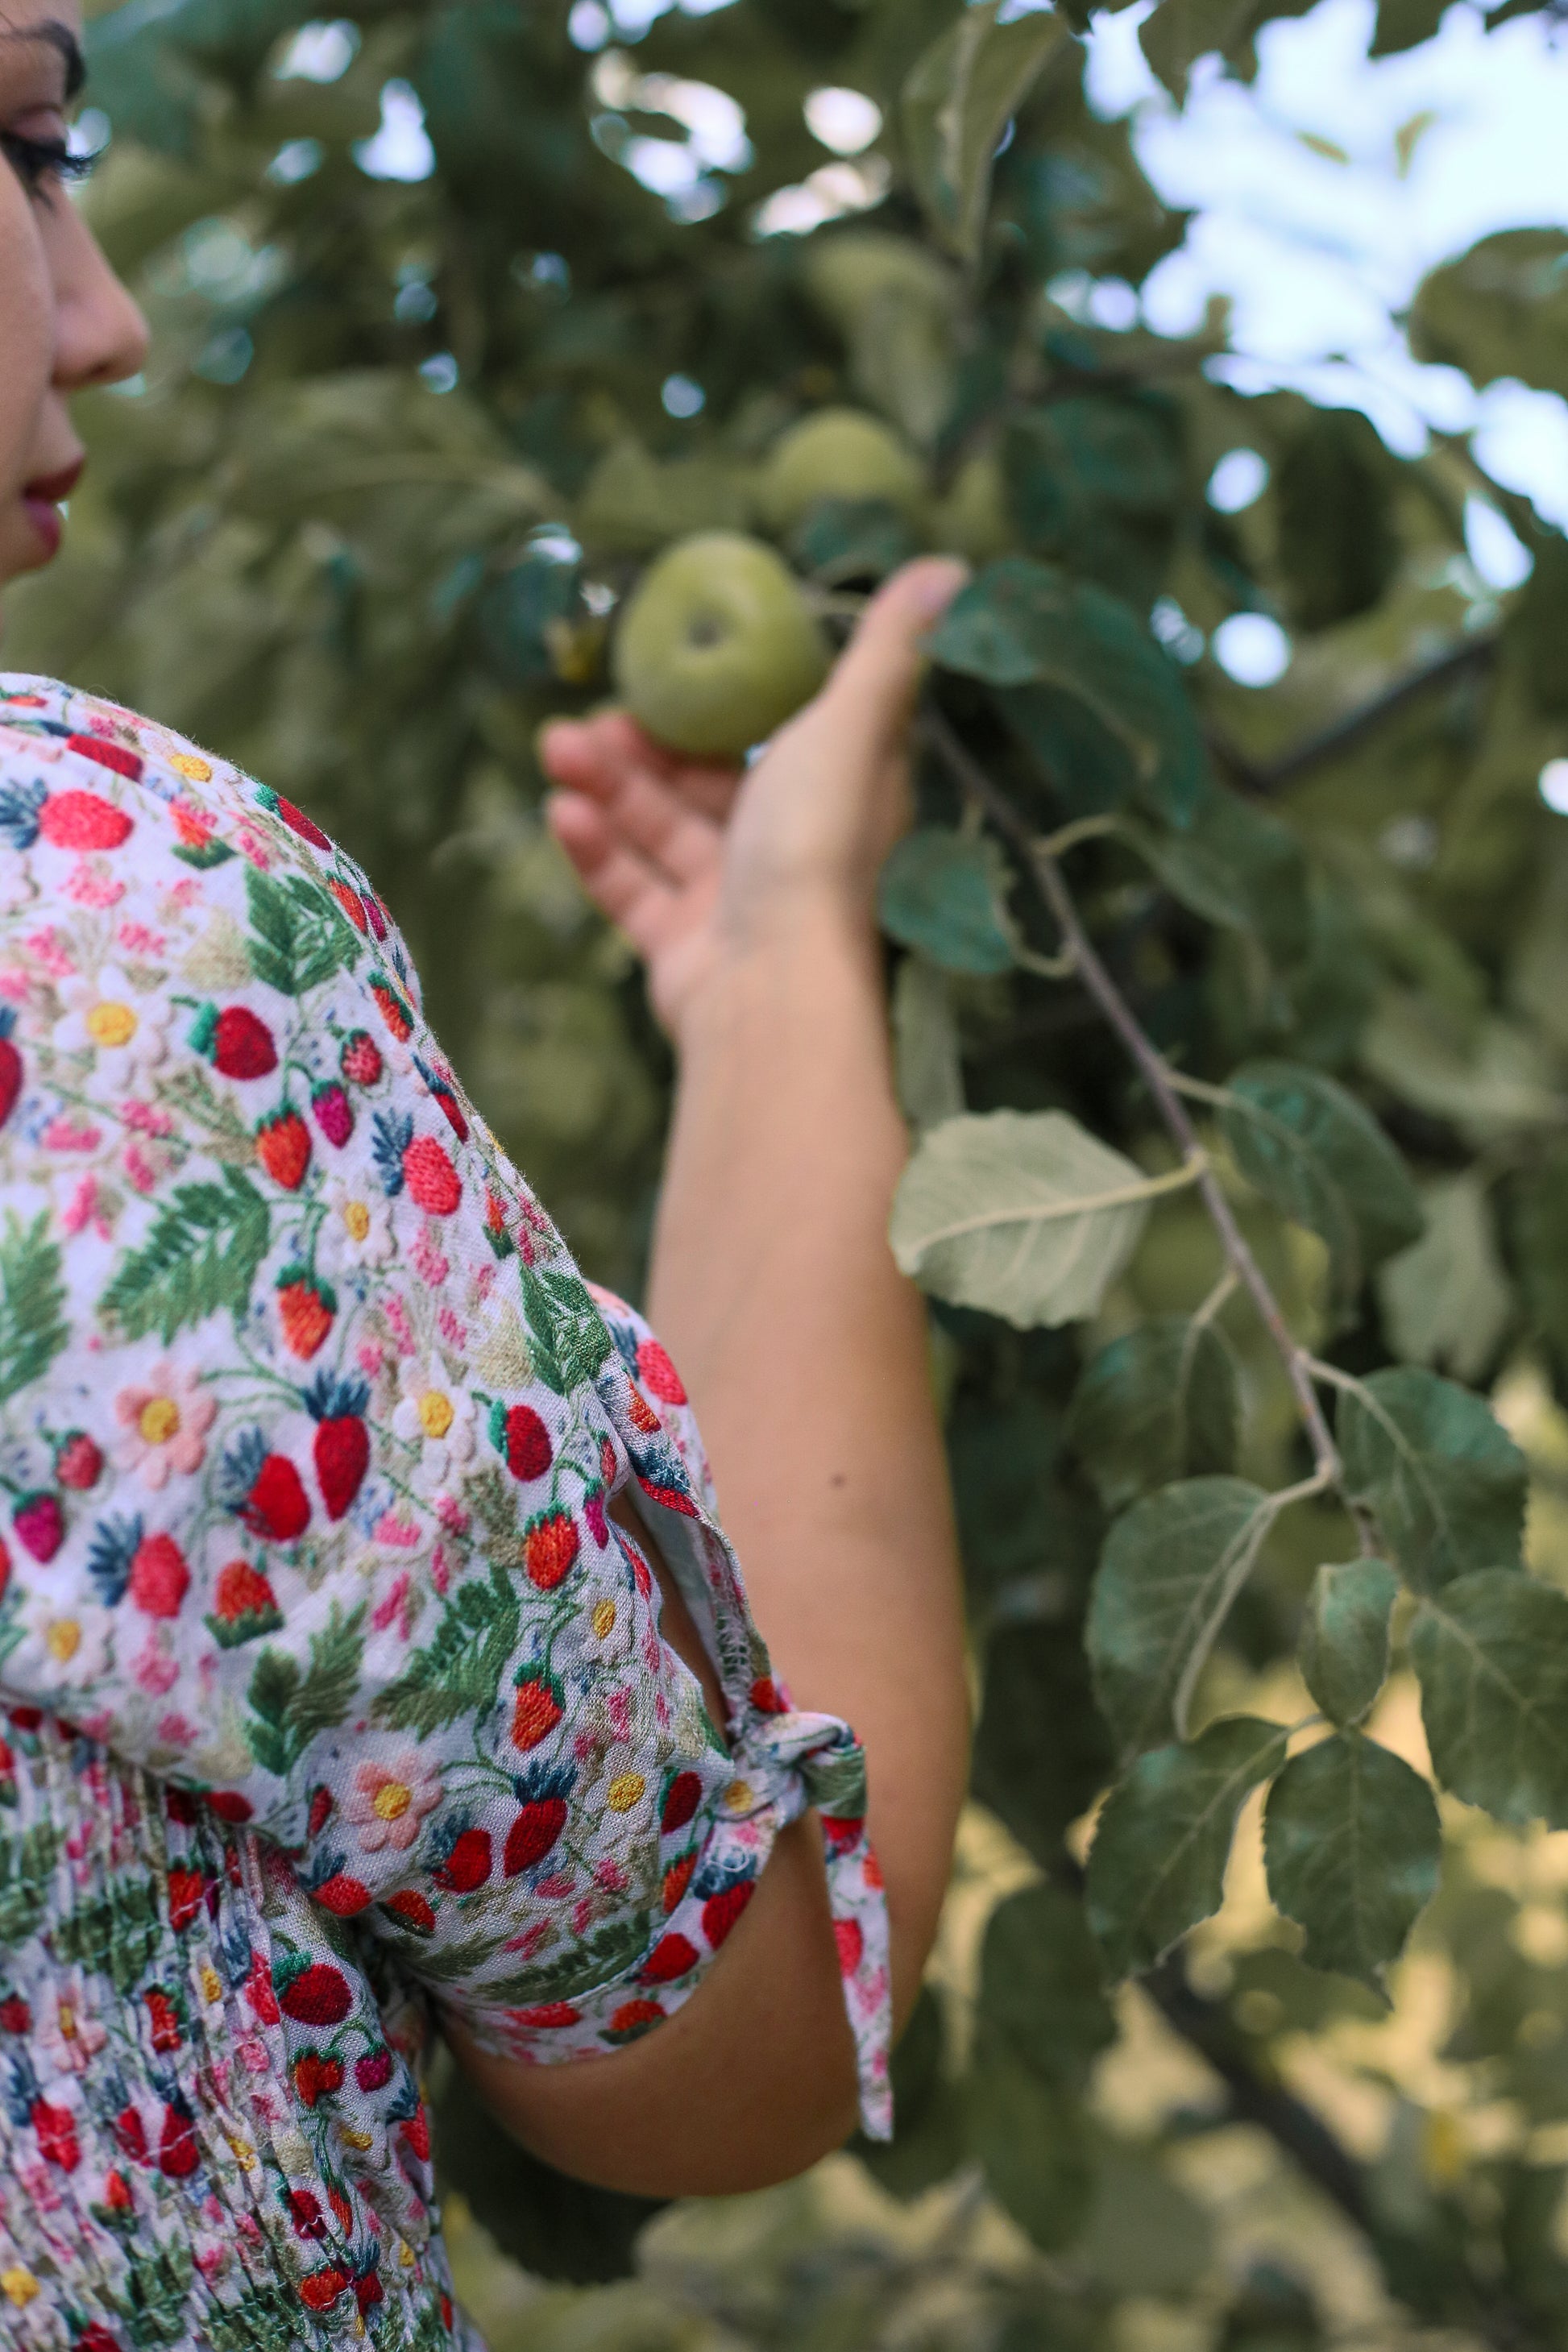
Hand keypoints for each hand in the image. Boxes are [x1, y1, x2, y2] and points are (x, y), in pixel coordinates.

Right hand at [539, 556, 967, 1041]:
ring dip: (607, 787)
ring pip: (660, 830)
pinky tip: (562, 813)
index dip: (722, 703)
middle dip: (642, 747)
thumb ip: (887, 649)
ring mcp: (732, 902)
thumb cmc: (816, 850)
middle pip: (706, 782)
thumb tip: (953, 570)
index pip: (781, 734)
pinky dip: (598, 851)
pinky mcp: (683, 948)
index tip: (668, 671)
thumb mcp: (853, 726)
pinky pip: (633, 889)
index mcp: (837, 795)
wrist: (770, 985)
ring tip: (557, 752)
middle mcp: (788, 848)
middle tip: (587, 720)